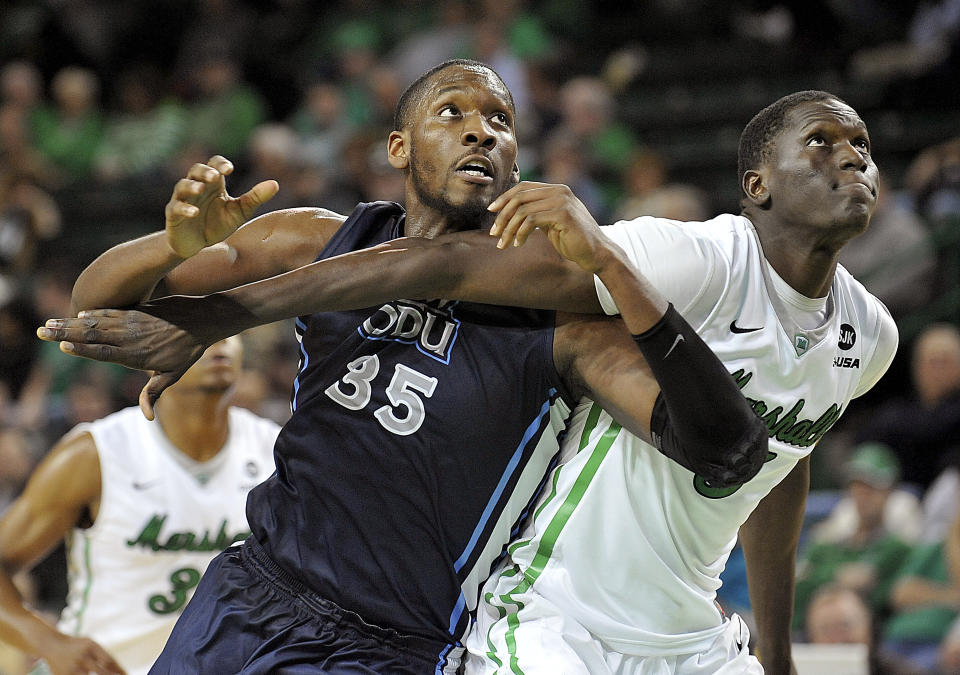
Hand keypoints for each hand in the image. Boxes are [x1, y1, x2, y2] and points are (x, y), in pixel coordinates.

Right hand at [37, 308, 208, 419]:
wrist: (204, 319)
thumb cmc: (188, 351)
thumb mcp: (173, 375)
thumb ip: (154, 393)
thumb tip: (147, 418)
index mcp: (136, 355)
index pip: (104, 353)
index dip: (83, 350)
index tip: (62, 348)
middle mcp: (131, 337)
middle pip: (93, 335)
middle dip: (66, 334)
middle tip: (42, 332)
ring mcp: (133, 321)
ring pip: (98, 321)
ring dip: (74, 322)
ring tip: (52, 322)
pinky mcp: (139, 309)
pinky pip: (113, 311)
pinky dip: (96, 312)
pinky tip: (81, 312)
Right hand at [42, 633, 124, 673]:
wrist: (52, 645)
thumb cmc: (77, 645)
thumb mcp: (91, 644)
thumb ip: (103, 655)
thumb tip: (118, 671)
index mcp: (91, 647)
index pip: (108, 660)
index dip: (118, 669)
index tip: (125, 674)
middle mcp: (82, 657)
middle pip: (101, 671)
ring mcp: (72, 668)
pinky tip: (87, 674)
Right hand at [166, 155, 277, 258]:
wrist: (197, 246)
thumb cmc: (217, 224)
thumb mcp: (239, 212)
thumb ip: (255, 198)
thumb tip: (275, 184)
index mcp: (213, 184)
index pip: (214, 164)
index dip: (220, 164)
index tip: (229, 169)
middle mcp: (197, 188)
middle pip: (196, 170)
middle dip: (204, 172)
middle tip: (215, 176)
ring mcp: (183, 200)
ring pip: (182, 186)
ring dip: (191, 186)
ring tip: (200, 189)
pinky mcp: (174, 215)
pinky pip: (176, 208)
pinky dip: (184, 208)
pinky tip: (194, 212)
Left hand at [487, 182, 609, 272]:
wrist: (596, 253)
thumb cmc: (572, 240)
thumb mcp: (550, 222)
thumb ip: (536, 212)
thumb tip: (509, 211)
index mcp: (556, 189)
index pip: (523, 187)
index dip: (504, 198)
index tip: (491, 211)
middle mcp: (559, 191)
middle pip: (519, 197)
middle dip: (502, 215)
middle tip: (494, 233)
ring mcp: (562, 201)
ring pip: (522, 210)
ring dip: (509, 228)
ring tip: (503, 243)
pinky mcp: (563, 214)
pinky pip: (531, 220)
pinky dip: (520, 233)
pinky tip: (518, 244)